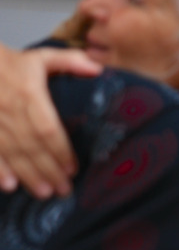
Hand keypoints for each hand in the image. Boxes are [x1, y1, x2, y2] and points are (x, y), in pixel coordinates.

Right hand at [0, 44, 100, 197]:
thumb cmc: (11, 63)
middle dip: (48, 170)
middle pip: (31, 146)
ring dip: (28, 175)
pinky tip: (9, 186)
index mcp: (29, 93)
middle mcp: (9, 110)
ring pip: (11, 152)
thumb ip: (70, 61)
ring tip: (45, 193)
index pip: (47, 127)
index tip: (73, 168)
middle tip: (64, 190)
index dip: (60, 150)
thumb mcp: (41, 57)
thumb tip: (98, 69)